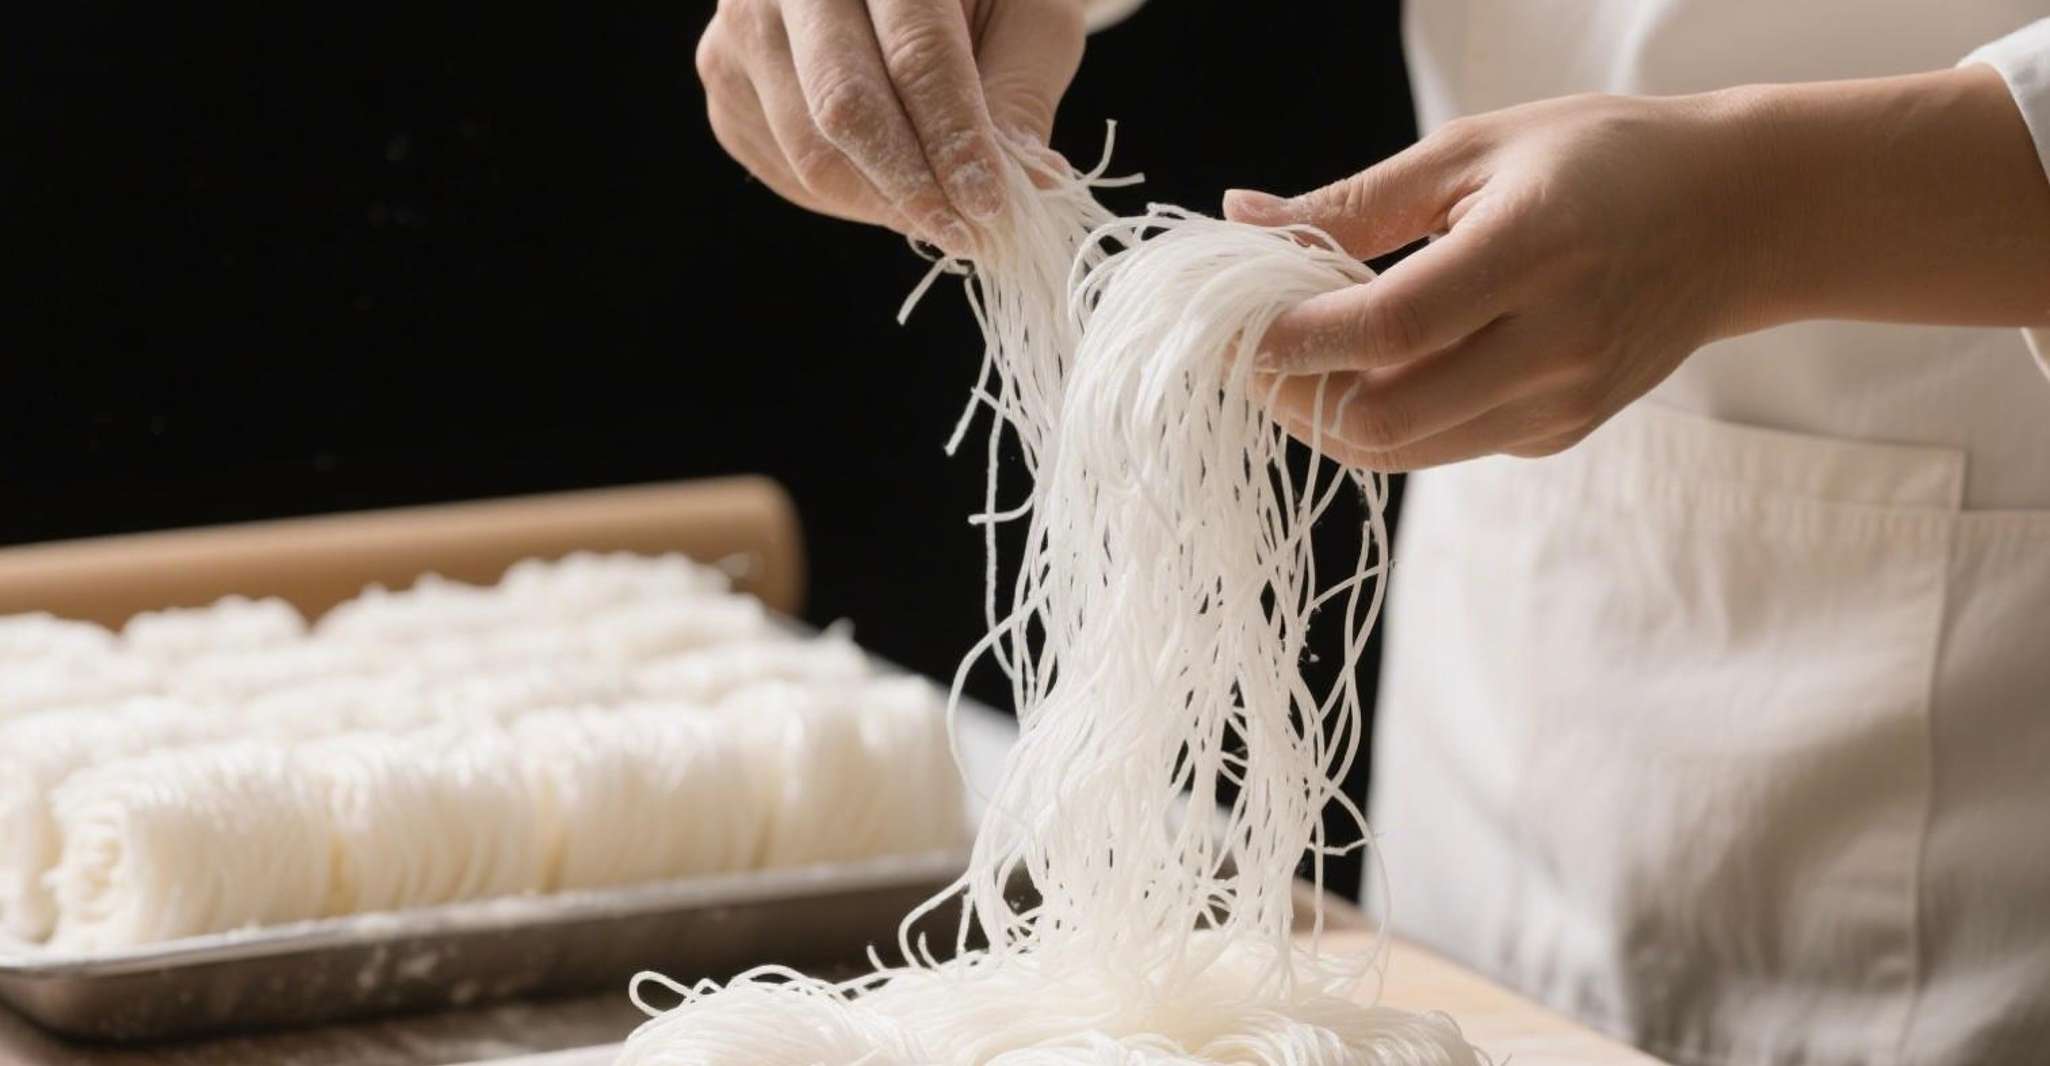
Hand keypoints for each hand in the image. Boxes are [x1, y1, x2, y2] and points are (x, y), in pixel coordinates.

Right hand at [696, 0, 1085, 252]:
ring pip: (811, 154)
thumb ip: (1021, 93)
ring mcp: (742, 27)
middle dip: (913, 188)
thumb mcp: (1027, 13)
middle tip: (968, 235)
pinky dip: (849, 197)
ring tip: (942, 212)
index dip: (953, 142)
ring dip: (886, 204)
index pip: (914, 56)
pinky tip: (889, 180)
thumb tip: (1030, 186)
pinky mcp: (724, 76)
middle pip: (845, 108)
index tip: (991, 209)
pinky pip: (786, 169)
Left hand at [1224, 91, 1770, 470]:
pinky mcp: (1561, 433)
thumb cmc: (1600, 161)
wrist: (1737, 217)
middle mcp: (1554, 344)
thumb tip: (1240, 216)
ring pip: (1404, 450)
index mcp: (1533, 254)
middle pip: (1382, 419)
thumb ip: (1354, 201)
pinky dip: (1393, 416)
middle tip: (1252, 350)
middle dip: (1295, 396)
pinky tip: (1381, 364)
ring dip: (1331, 415)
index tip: (1230, 324)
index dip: (1292, 338)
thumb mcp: (1474, 151)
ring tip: (1302, 357)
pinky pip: (1445, 446)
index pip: (1385, 329)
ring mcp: (1562, 403)